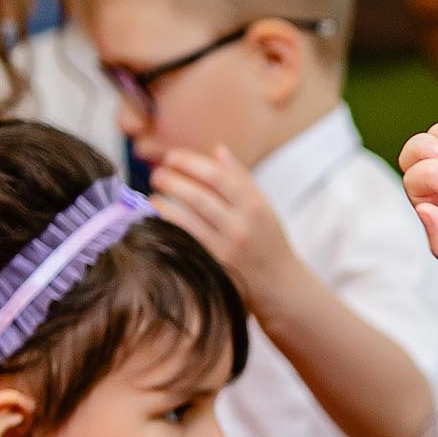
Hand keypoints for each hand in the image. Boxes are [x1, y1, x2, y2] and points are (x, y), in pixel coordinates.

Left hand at [150, 147, 300, 311]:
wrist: (282, 287)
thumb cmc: (269, 242)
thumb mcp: (264, 208)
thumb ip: (241, 179)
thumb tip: (218, 149)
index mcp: (255, 207)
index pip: (217, 176)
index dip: (190, 163)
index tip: (172, 157)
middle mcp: (241, 226)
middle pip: (198, 195)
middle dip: (171, 179)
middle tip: (157, 174)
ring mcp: (227, 248)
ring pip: (186, 217)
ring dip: (164, 201)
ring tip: (155, 193)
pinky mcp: (214, 265)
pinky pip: (183, 238)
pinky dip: (167, 222)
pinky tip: (158, 214)